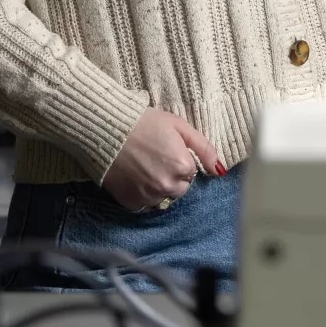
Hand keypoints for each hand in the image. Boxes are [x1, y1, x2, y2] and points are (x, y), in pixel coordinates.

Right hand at [101, 109, 223, 209]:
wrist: (105, 128)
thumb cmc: (142, 122)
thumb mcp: (178, 125)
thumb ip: (204, 147)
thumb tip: (220, 170)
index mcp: (183, 166)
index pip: (190, 172)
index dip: (178, 159)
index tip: (164, 148)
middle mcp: (168, 185)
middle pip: (179, 188)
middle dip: (171, 176)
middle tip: (153, 158)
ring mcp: (149, 196)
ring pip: (163, 197)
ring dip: (157, 186)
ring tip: (142, 167)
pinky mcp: (131, 202)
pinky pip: (145, 204)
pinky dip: (141, 193)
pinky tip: (133, 176)